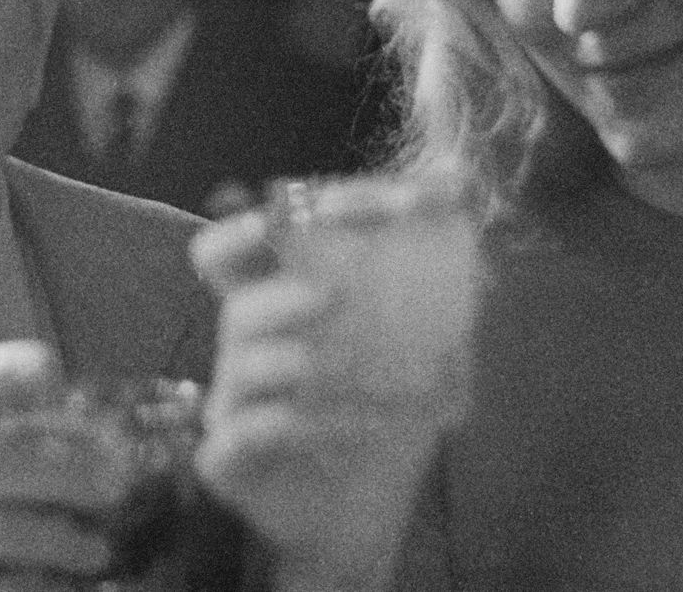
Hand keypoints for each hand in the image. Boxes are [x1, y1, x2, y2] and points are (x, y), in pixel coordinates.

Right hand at [190, 208, 449, 591]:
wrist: (368, 512)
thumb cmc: (381, 408)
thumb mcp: (422, 332)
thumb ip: (432, 258)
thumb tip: (458, 170)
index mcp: (276, 297)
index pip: (244, 238)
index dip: (274, 214)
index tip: (349, 212)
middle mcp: (246, 343)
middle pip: (225, 290)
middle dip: (269, 285)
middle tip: (331, 295)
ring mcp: (231, 402)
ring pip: (240, 362)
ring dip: (290, 360)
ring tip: (337, 368)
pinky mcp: (230, 460)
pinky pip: (242, 434)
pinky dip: (291, 426)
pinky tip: (343, 427)